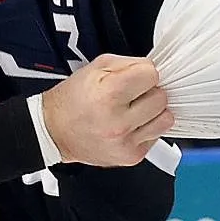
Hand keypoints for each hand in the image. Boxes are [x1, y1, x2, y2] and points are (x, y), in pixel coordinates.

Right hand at [41, 54, 172, 166]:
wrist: (54, 131)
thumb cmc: (73, 99)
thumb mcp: (95, 68)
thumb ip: (129, 63)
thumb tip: (154, 69)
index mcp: (109, 93)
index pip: (152, 75)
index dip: (144, 73)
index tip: (135, 77)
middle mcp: (119, 121)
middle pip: (161, 97)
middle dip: (149, 92)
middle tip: (132, 95)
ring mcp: (126, 142)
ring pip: (165, 119)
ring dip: (152, 112)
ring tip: (133, 111)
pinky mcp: (131, 156)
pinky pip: (156, 136)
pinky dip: (146, 129)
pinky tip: (129, 125)